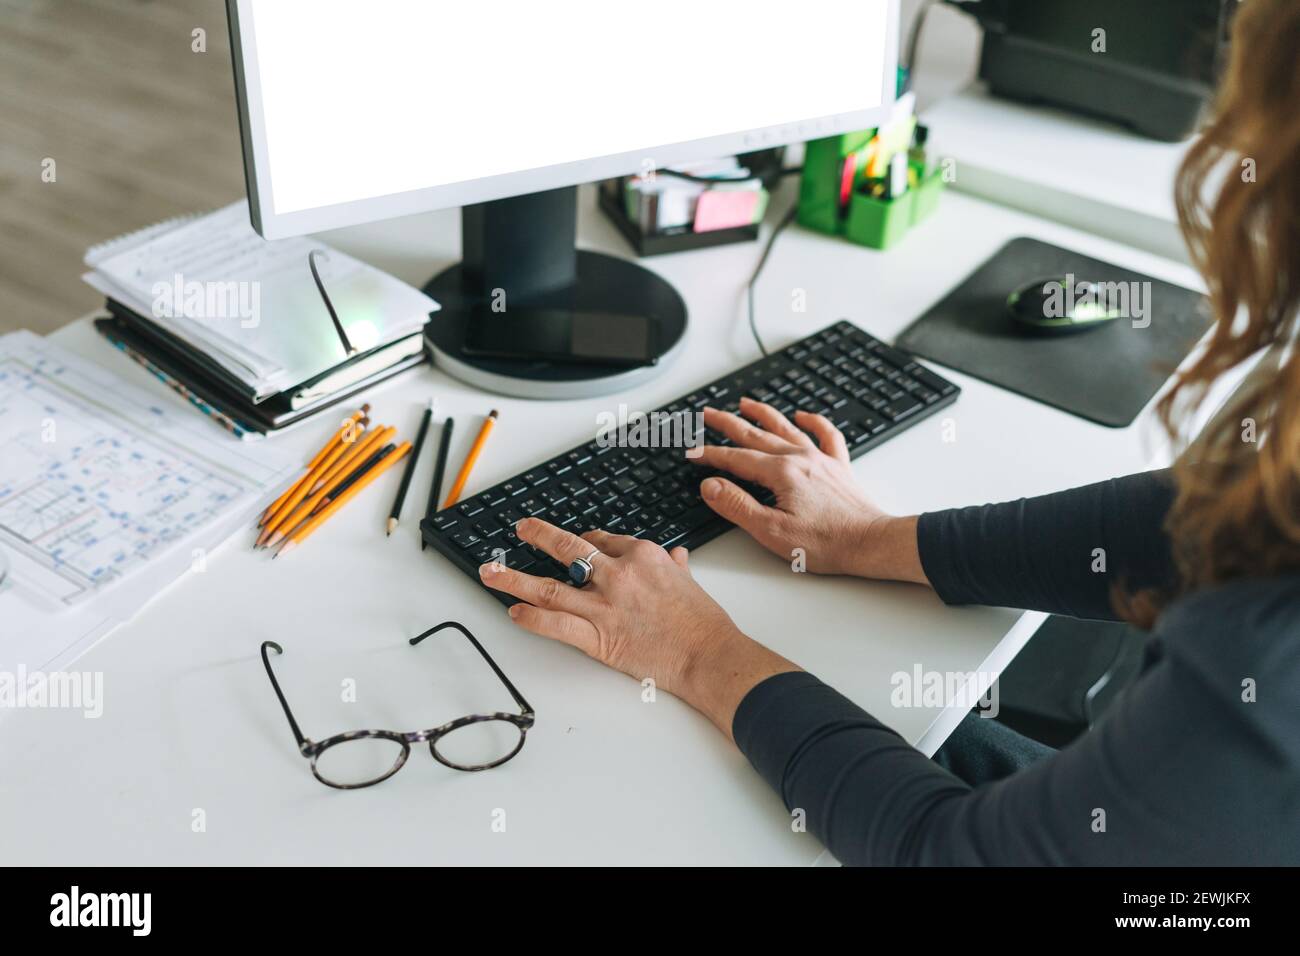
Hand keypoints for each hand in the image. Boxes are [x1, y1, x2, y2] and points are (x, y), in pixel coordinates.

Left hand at [479, 517, 797, 736]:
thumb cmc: (702, 622)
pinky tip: (514, 612)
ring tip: (491, 571)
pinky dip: (531, 618)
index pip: (601, 539)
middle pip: (568, 548)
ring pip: (550, 586)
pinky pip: (555, 624)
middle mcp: (618, 573)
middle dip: (538, 536)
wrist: (707, 653)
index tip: (572, 543)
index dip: (583, 542)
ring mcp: (604, 604)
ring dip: (515, 577)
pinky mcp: (598, 636)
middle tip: (521, 530)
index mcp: (642, 555)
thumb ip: (676, 567)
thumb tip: (677, 558)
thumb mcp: (690, 581)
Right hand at [694, 397, 927, 582]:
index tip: (692, 451)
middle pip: (756, 434)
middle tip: (708, 414)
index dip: (710, 454)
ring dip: (763, 413)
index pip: (736, 458)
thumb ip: (738, 505)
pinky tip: (803, 415)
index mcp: (781, 474)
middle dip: (728, 423)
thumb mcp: (772, 531)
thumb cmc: (827, 543)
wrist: (870, 543)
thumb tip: (711, 486)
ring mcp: (820, 460)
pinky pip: (826, 435)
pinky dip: (814, 422)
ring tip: (746, 403)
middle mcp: (800, 459)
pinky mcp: (838, 467)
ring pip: (785, 428)